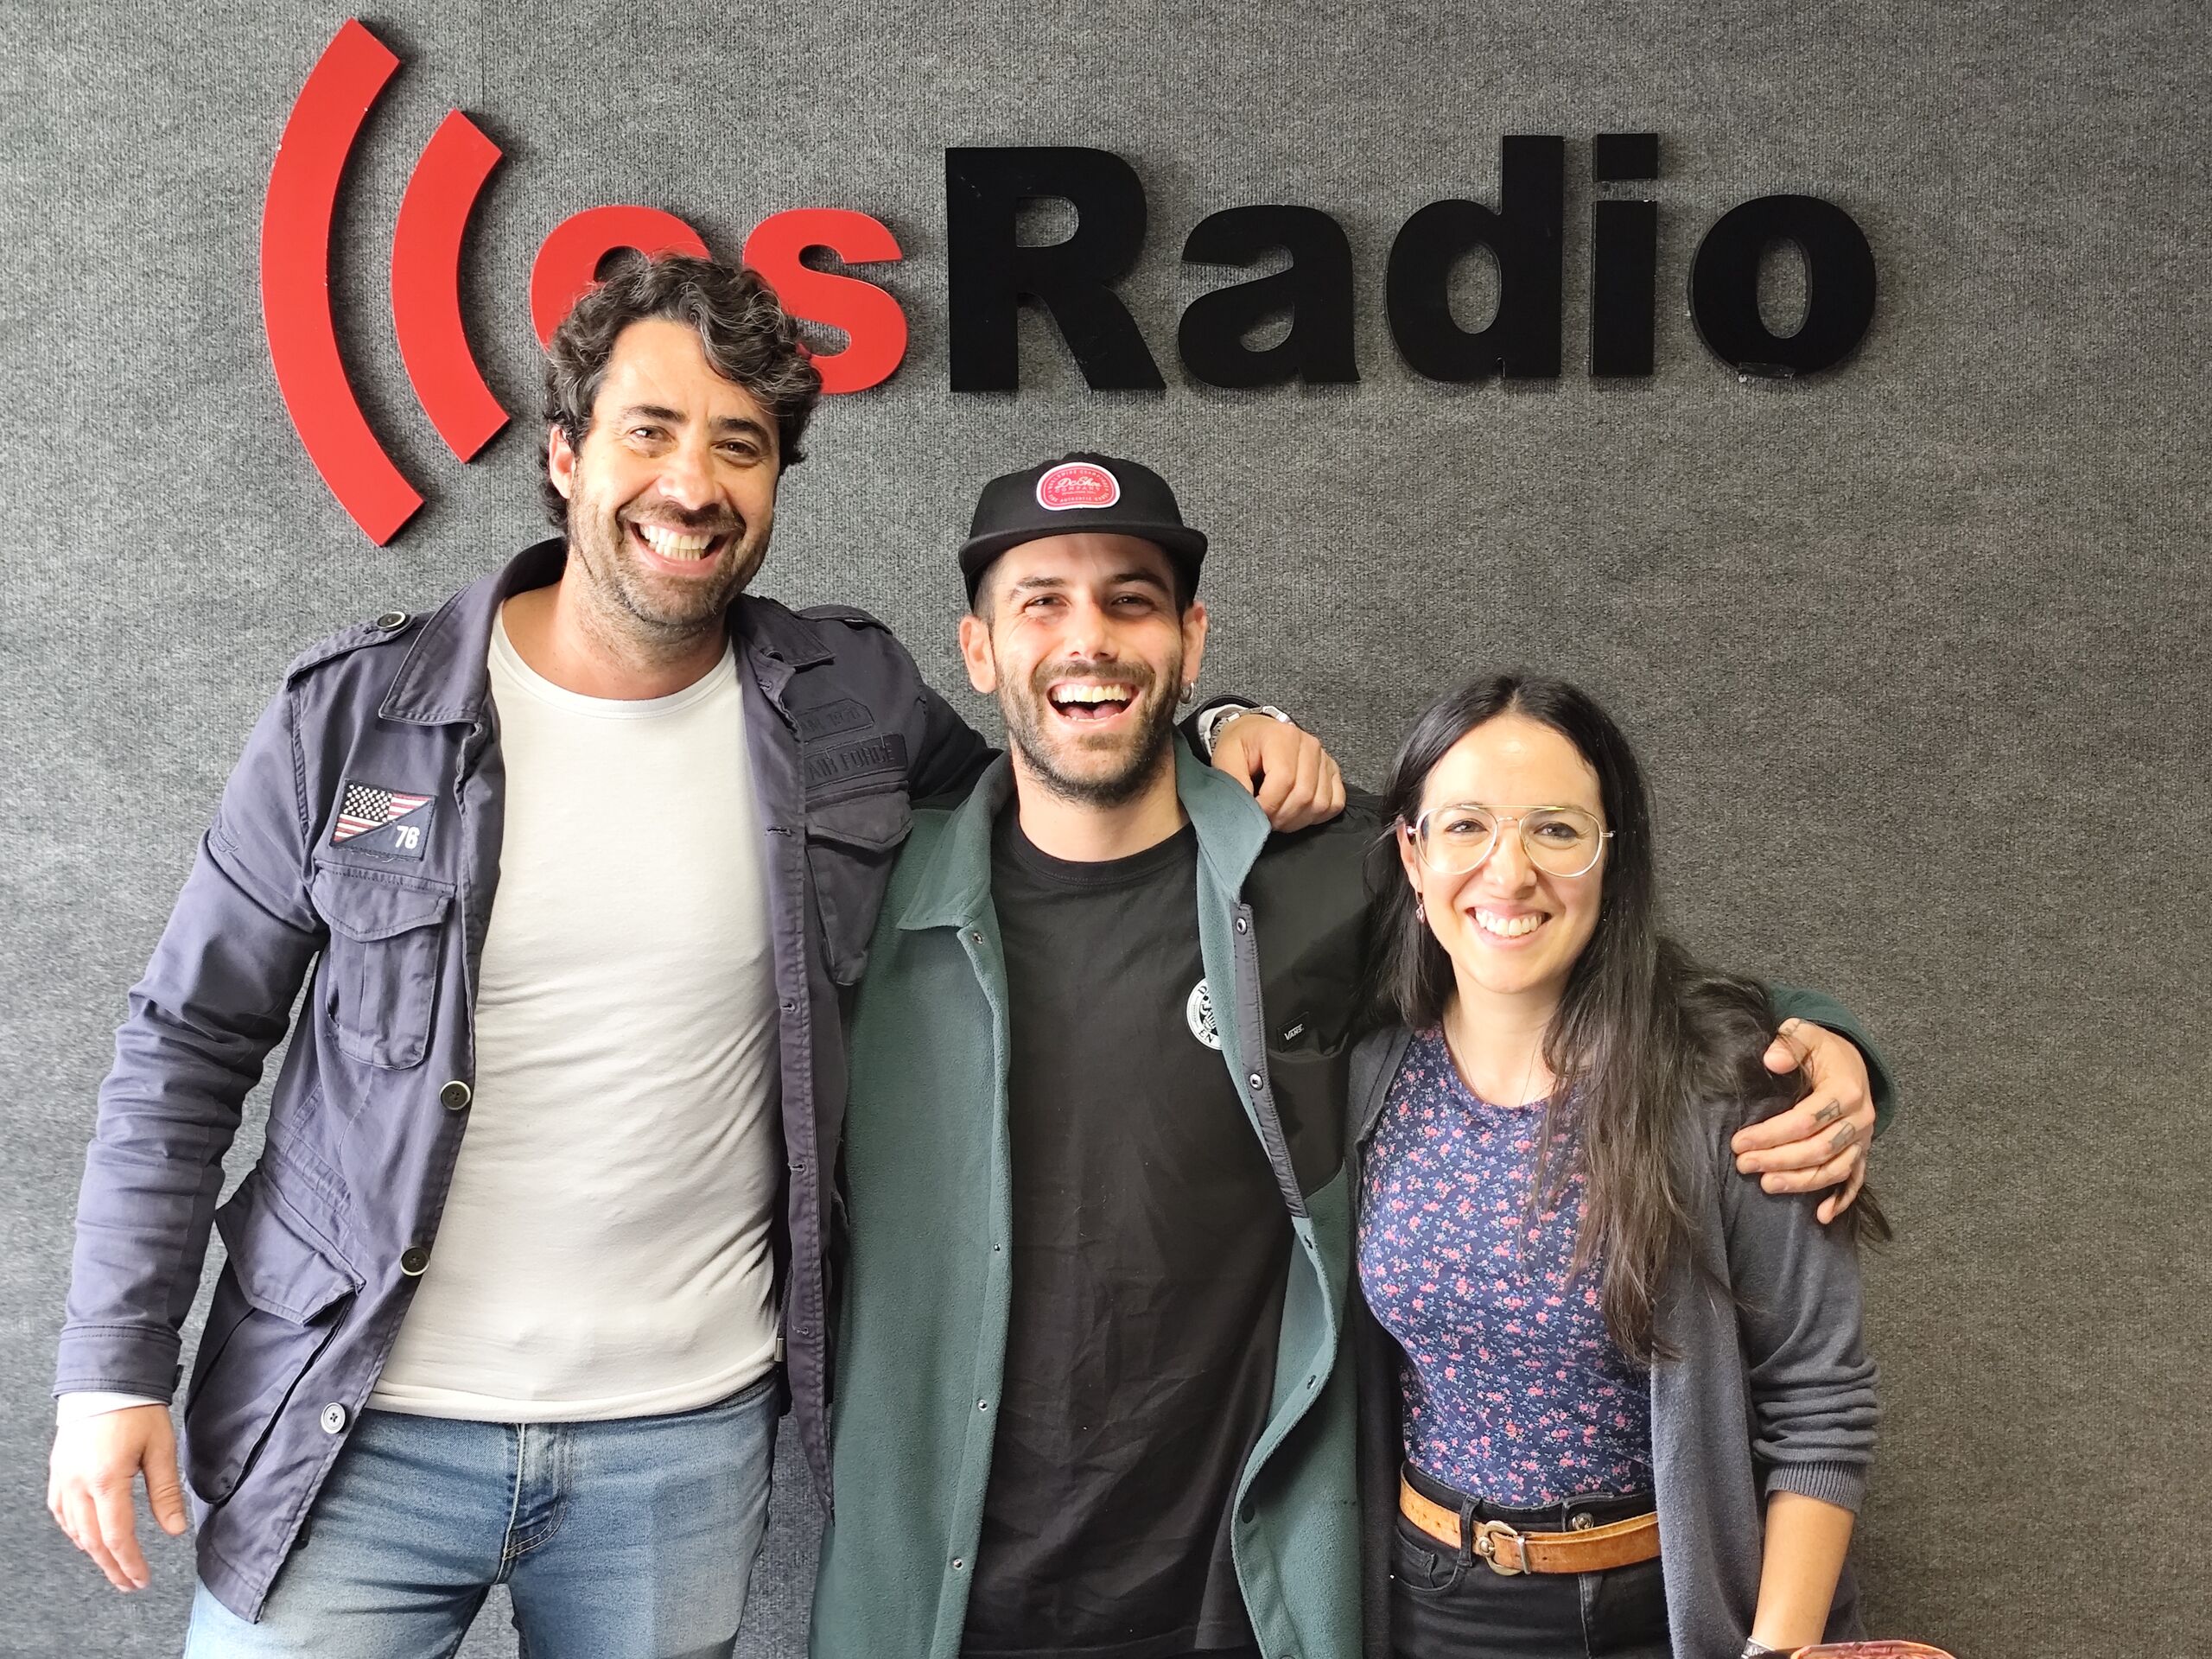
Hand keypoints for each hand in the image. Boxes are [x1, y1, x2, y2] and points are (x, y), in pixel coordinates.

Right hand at [48, 1404, 187, 1589]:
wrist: (106, 1381)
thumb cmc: (137, 1410)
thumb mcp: (161, 1449)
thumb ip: (165, 1492)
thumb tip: (175, 1530)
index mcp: (106, 1480)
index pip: (116, 1536)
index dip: (130, 1562)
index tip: (142, 1579)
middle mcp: (78, 1485)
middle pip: (92, 1541)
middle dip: (112, 1566)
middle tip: (130, 1583)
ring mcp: (63, 1480)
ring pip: (74, 1531)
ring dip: (94, 1553)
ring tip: (115, 1566)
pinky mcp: (57, 1473)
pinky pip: (62, 1514)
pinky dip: (76, 1532)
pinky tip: (88, 1538)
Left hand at [1210, 713, 1345, 831]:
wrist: (1256, 733)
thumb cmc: (1242, 744)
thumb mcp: (1226, 757)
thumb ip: (1234, 782)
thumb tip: (1246, 809)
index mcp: (1283, 737)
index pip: (1284, 781)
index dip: (1268, 806)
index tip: (1253, 815)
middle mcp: (1309, 745)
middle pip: (1304, 795)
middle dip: (1281, 817)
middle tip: (1264, 821)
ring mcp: (1324, 758)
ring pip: (1320, 803)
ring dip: (1297, 820)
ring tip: (1277, 818)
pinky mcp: (1332, 771)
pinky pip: (1334, 803)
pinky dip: (1316, 816)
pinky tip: (1297, 814)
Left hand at [1732, 1018, 1874, 1223]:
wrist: (1855, 1061)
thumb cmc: (1823, 1050)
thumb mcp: (1806, 1034)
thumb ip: (1789, 1042)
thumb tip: (1771, 1060)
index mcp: (1846, 1090)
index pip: (1805, 1120)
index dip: (1771, 1134)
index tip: (1739, 1141)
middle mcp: (1859, 1119)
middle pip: (1818, 1149)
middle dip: (1779, 1160)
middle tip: (1744, 1165)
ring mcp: (1863, 1139)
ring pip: (1834, 1169)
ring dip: (1801, 1181)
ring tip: (1767, 1185)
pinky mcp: (1862, 1152)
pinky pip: (1856, 1180)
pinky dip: (1841, 1200)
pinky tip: (1821, 1216)